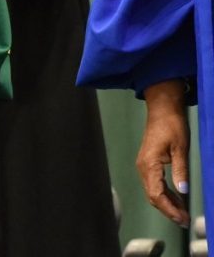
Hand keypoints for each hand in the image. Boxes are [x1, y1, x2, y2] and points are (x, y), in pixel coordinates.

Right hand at [136, 80, 189, 227]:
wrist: (162, 109)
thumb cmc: (172, 125)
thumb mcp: (180, 148)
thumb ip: (180, 170)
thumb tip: (183, 191)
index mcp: (149, 164)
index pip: (156, 194)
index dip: (170, 209)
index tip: (183, 219)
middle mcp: (143, 166)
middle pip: (152, 196)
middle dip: (168, 210)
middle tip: (186, 220)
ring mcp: (144, 164)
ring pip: (152, 191)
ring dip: (167, 203)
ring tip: (183, 212)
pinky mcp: (148, 162)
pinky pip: (154, 184)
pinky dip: (165, 194)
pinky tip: (177, 198)